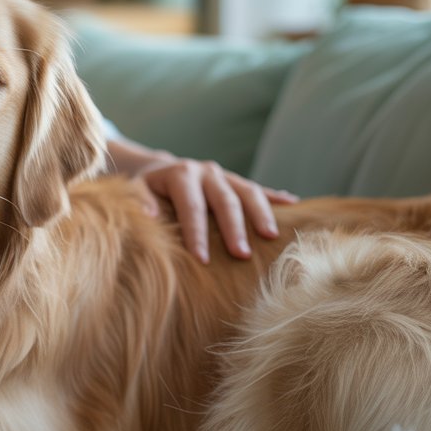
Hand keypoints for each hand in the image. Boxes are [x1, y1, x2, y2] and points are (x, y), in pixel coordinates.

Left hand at [133, 156, 297, 263]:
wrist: (159, 170)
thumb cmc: (147, 190)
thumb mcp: (136, 191)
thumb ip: (141, 201)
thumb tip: (149, 215)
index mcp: (180, 175)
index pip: (191, 206)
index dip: (196, 233)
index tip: (202, 259)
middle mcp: (206, 171)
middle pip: (224, 200)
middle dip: (233, 228)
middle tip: (241, 255)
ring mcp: (224, 175)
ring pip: (248, 192)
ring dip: (260, 214)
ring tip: (270, 237)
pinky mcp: (236, 181)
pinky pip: (259, 189)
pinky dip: (275, 196)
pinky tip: (294, 204)